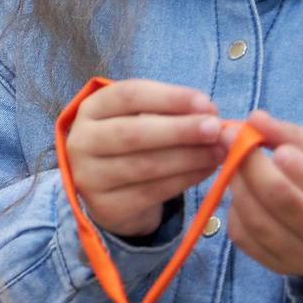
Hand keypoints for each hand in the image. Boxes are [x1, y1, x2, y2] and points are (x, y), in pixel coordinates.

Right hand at [62, 80, 223, 237]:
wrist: (109, 193)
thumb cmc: (131, 145)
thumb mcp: (139, 119)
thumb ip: (169, 113)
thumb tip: (209, 114)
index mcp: (91, 110)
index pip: (128, 95)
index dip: (169, 98)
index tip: (205, 103)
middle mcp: (82, 142)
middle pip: (133, 132)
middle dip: (180, 130)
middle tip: (216, 129)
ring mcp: (90, 177)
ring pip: (145, 165)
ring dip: (189, 157)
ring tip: (219, 151)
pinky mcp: (107, 207)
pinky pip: (152, 192)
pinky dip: (185, 179)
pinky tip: (207, 170)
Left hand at [224, 114, 302, 302]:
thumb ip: (295, 136)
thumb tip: (254, 119)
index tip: (278, 147)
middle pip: (285, 205)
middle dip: (252, 167)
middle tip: (232, 138)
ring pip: (258, 224)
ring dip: (237, 186)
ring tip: (232, 161)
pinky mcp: (282, 268)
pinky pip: (245, 240)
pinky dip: (234, 211)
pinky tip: (240, 191)